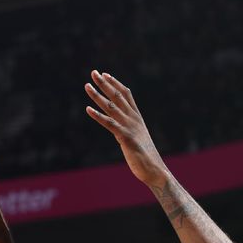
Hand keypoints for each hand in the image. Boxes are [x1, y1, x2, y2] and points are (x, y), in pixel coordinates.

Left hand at [85, 71, 168, 186]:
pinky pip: (109, 124)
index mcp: (137, 118)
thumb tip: (122, 130)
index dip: (115, 84)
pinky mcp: (125, 138)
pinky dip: (98, 116)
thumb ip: (130, 131)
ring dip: (98, 96)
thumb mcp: (138, 140)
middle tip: (93, 72)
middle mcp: (134, 120)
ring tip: (87, 86)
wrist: (155, 170)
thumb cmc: (146, 158)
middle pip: (117, 97)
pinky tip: (87, 109)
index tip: (105, 74)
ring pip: (111, 107)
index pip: (126, 95)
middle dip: (105, 84)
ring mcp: (130, 128)